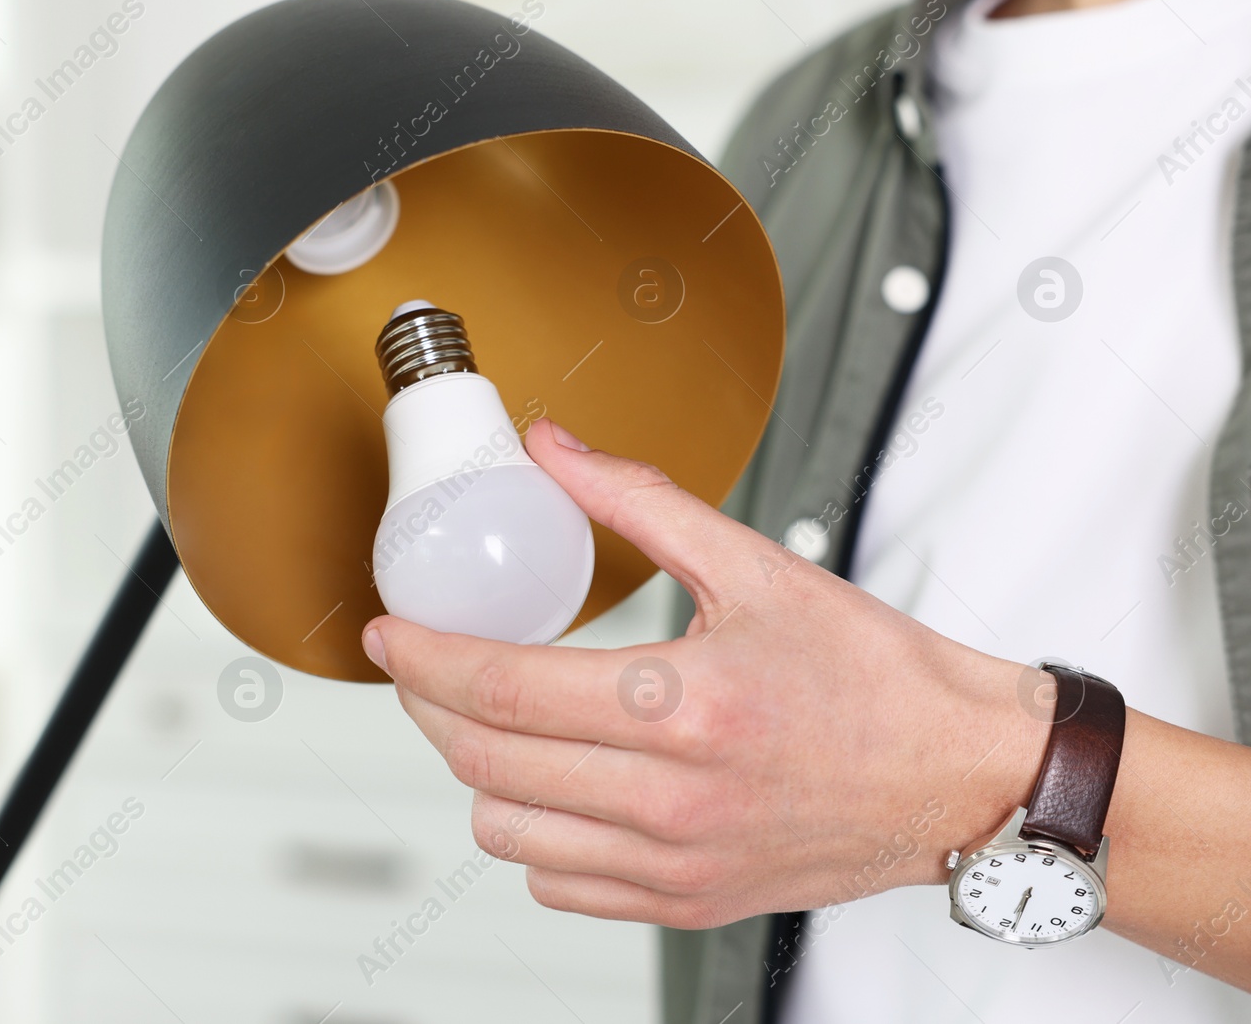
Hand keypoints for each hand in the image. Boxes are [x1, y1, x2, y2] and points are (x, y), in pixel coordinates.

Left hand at [361, 418, 1048, 928]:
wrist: (960, 775)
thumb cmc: (877, 677)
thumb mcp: (757, 565)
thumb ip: (638, 503)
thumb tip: (553, 449)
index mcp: (681, 705)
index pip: (499, 687)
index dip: (421, 656)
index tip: (391, 633)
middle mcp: (670, 798)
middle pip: (483, 761)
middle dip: (429, 707)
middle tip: (427, 665)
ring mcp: (675, 863)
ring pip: (506, 833)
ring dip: (479, 771)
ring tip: (500, 722)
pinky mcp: (687, 902)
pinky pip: (559, 886)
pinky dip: (535, 836)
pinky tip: (560, 786)